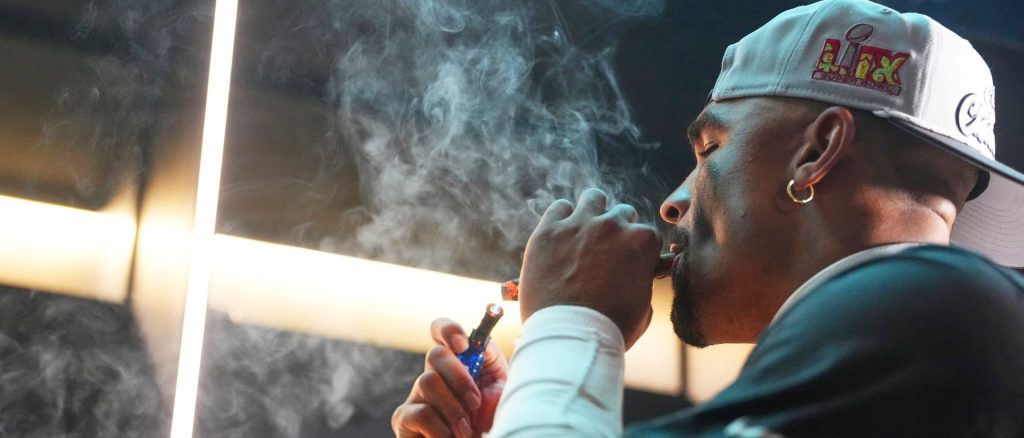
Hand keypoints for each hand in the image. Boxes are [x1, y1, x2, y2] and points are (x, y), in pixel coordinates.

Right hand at [392, 318, 508, 437]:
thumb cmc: (493, 422)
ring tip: (465, 430)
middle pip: (435, 353)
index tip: (464, 345)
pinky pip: (420, 412)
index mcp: (458, 363)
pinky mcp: (404, 418)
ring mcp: (417, 395)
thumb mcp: (502, 387)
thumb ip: (491, 360)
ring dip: (453, 409)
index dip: (448, 329)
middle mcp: (435, 374)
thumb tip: (480, 340)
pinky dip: (440, 428)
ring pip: (427, 381)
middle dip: (459, 377)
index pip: (441, 331)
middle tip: (475, 402)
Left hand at [519, 188, 660, 348]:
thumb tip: (649, 269)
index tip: (629, 260)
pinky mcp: (548, 230)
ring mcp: (579, 224)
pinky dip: (562, 217)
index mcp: (642, 241)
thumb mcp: (643, 305)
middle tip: (606, 251)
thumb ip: (646, 279)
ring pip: (593, 198)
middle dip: (617, 230)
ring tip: (585, 232)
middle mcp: (613, 225)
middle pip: (622, 213)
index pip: (647, 234)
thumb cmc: (610, 327)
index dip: (638, 249)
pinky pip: (559, 206)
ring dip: (593, 212)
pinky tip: (561, 235)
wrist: (569, 336)